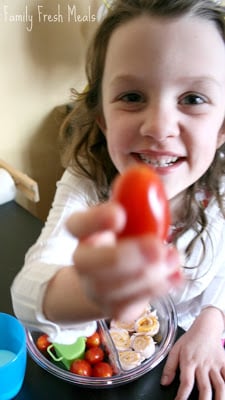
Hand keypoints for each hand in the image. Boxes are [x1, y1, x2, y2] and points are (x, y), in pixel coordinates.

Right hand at [67, 202, 181, 321]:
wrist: (110, 277)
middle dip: (122, 257)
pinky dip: (155, 290)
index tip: (119, 213)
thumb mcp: (126, 217)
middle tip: (156, 246)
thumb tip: (145, 180)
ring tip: (172, 258)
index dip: (94, 220)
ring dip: (147, 275)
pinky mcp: (113, 308)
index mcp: (85, 234)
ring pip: (112, 289)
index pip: (77, 225)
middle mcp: (84, 263)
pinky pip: (131, 305)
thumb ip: (133, 200)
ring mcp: (95, 288)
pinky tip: (174, 276)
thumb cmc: (122, 240)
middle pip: (88, 263)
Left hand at [161, 308, 224, 399]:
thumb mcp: (175, 349)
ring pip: (220, 384)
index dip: (182, 397)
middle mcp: (202, 364)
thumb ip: (169, 367)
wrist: (206, 327)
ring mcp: (214, 364)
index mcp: (189, 361)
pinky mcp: (224, 363)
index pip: (186, 383)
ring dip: (219, 398)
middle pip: (204, 387)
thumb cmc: (189, 339)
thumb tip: (164, 383)